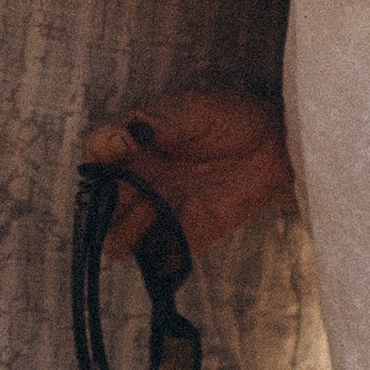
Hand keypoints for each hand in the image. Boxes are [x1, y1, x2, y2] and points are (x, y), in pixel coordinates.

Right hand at [76, 87, 297, 261]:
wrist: (275, 147)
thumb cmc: (232, 119)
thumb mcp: (196, 110)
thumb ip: (161, 120)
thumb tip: (127, 131)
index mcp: (134, 145)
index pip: (95, 152)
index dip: (99, 151)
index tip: (124, 143)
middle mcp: (139, 181)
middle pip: (96, 203)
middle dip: (107, 197)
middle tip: (133, 185)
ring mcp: (158, 212)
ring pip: (115, 239)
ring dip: (124, 228)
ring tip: (151, 206)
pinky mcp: (184, 237)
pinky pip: (155, 259)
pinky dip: (155, 253)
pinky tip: (176, 227)